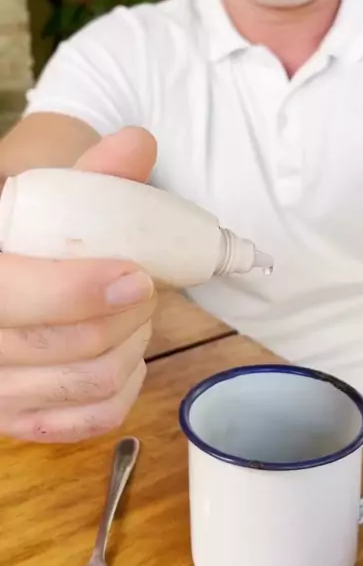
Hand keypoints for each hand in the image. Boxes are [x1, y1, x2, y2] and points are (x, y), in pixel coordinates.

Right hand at [0, 126, 158, 443]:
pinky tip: (130, 357)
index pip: (14, 296)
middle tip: (145, 287)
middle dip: (128, 314)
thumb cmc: (24, 243)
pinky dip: (127, 388)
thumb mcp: (44, 202)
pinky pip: (91, 421)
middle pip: (70, 347)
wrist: (4, 280)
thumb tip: (139, 143)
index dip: (80, 291)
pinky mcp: (19, 422)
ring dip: (134, 345)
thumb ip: (89, 178)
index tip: (137, 276)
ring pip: (91, 384)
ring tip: (138, 313)